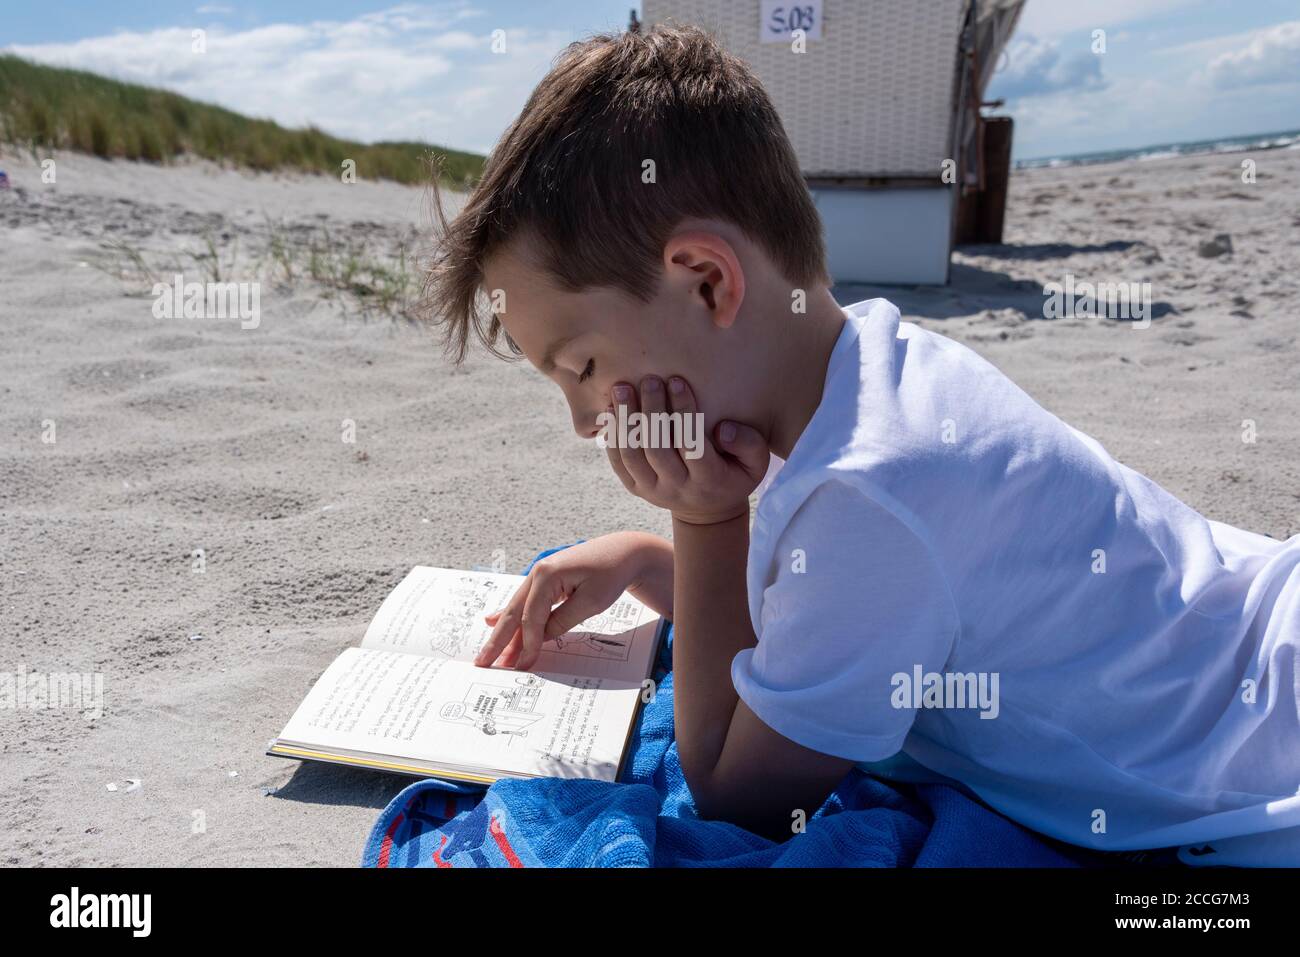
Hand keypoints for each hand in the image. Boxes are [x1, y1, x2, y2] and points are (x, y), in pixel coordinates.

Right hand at [474, 532, 670, 669]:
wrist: (624, 551)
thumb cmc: (612, 572)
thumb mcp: (591, 602)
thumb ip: (562, 621)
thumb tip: (541, 637)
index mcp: (547, 575)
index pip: (531, 617)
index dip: (527, 644)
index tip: (523, 666)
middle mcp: (538, 572)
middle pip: (514, 612)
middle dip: (499, 640)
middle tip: (483, 662)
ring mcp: (540, 574)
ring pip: (518, 608)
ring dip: (505, 633)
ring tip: (491, 654)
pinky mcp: (547, 579)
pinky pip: (527, 603)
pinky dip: (513, 617)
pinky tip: (493, 623)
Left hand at [605, 375, 768, 525]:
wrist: (708, 511)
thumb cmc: (734, 475)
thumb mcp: (756, 464)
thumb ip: (749, 444)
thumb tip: (721, 428)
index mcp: (709, 480)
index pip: (692, 444)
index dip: (684, 412)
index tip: (677, 381)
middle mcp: (678, 488)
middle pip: (658, 449)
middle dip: (652, 411)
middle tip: (648, 379)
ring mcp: (653, 490)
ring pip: (633, 456)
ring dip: (625, 421)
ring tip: (621, 389)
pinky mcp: (636, 488)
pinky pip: (619, 463)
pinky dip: (613, 436)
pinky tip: (611, 410)